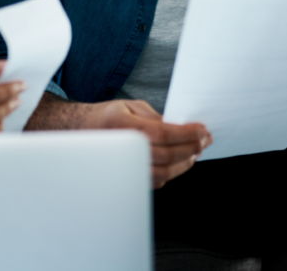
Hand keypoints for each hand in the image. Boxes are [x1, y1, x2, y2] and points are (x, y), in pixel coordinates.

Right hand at [83, 99, 211, 188]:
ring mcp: (124, 167)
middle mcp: (123, 148)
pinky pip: (157, 180)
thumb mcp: (131, 105)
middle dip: (192, 148)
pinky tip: (181, 160)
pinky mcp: (128, 178)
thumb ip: (156, 117)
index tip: (203, 130)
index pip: (162, 133)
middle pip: (167, 155)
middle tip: (205, 140)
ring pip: (164, 173)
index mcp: (123, 125)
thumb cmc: (107, 116)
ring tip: (196, 151)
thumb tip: (182, 128)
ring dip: (185, 163)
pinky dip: (173, 171)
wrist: (81, 131)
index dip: (187, 133)